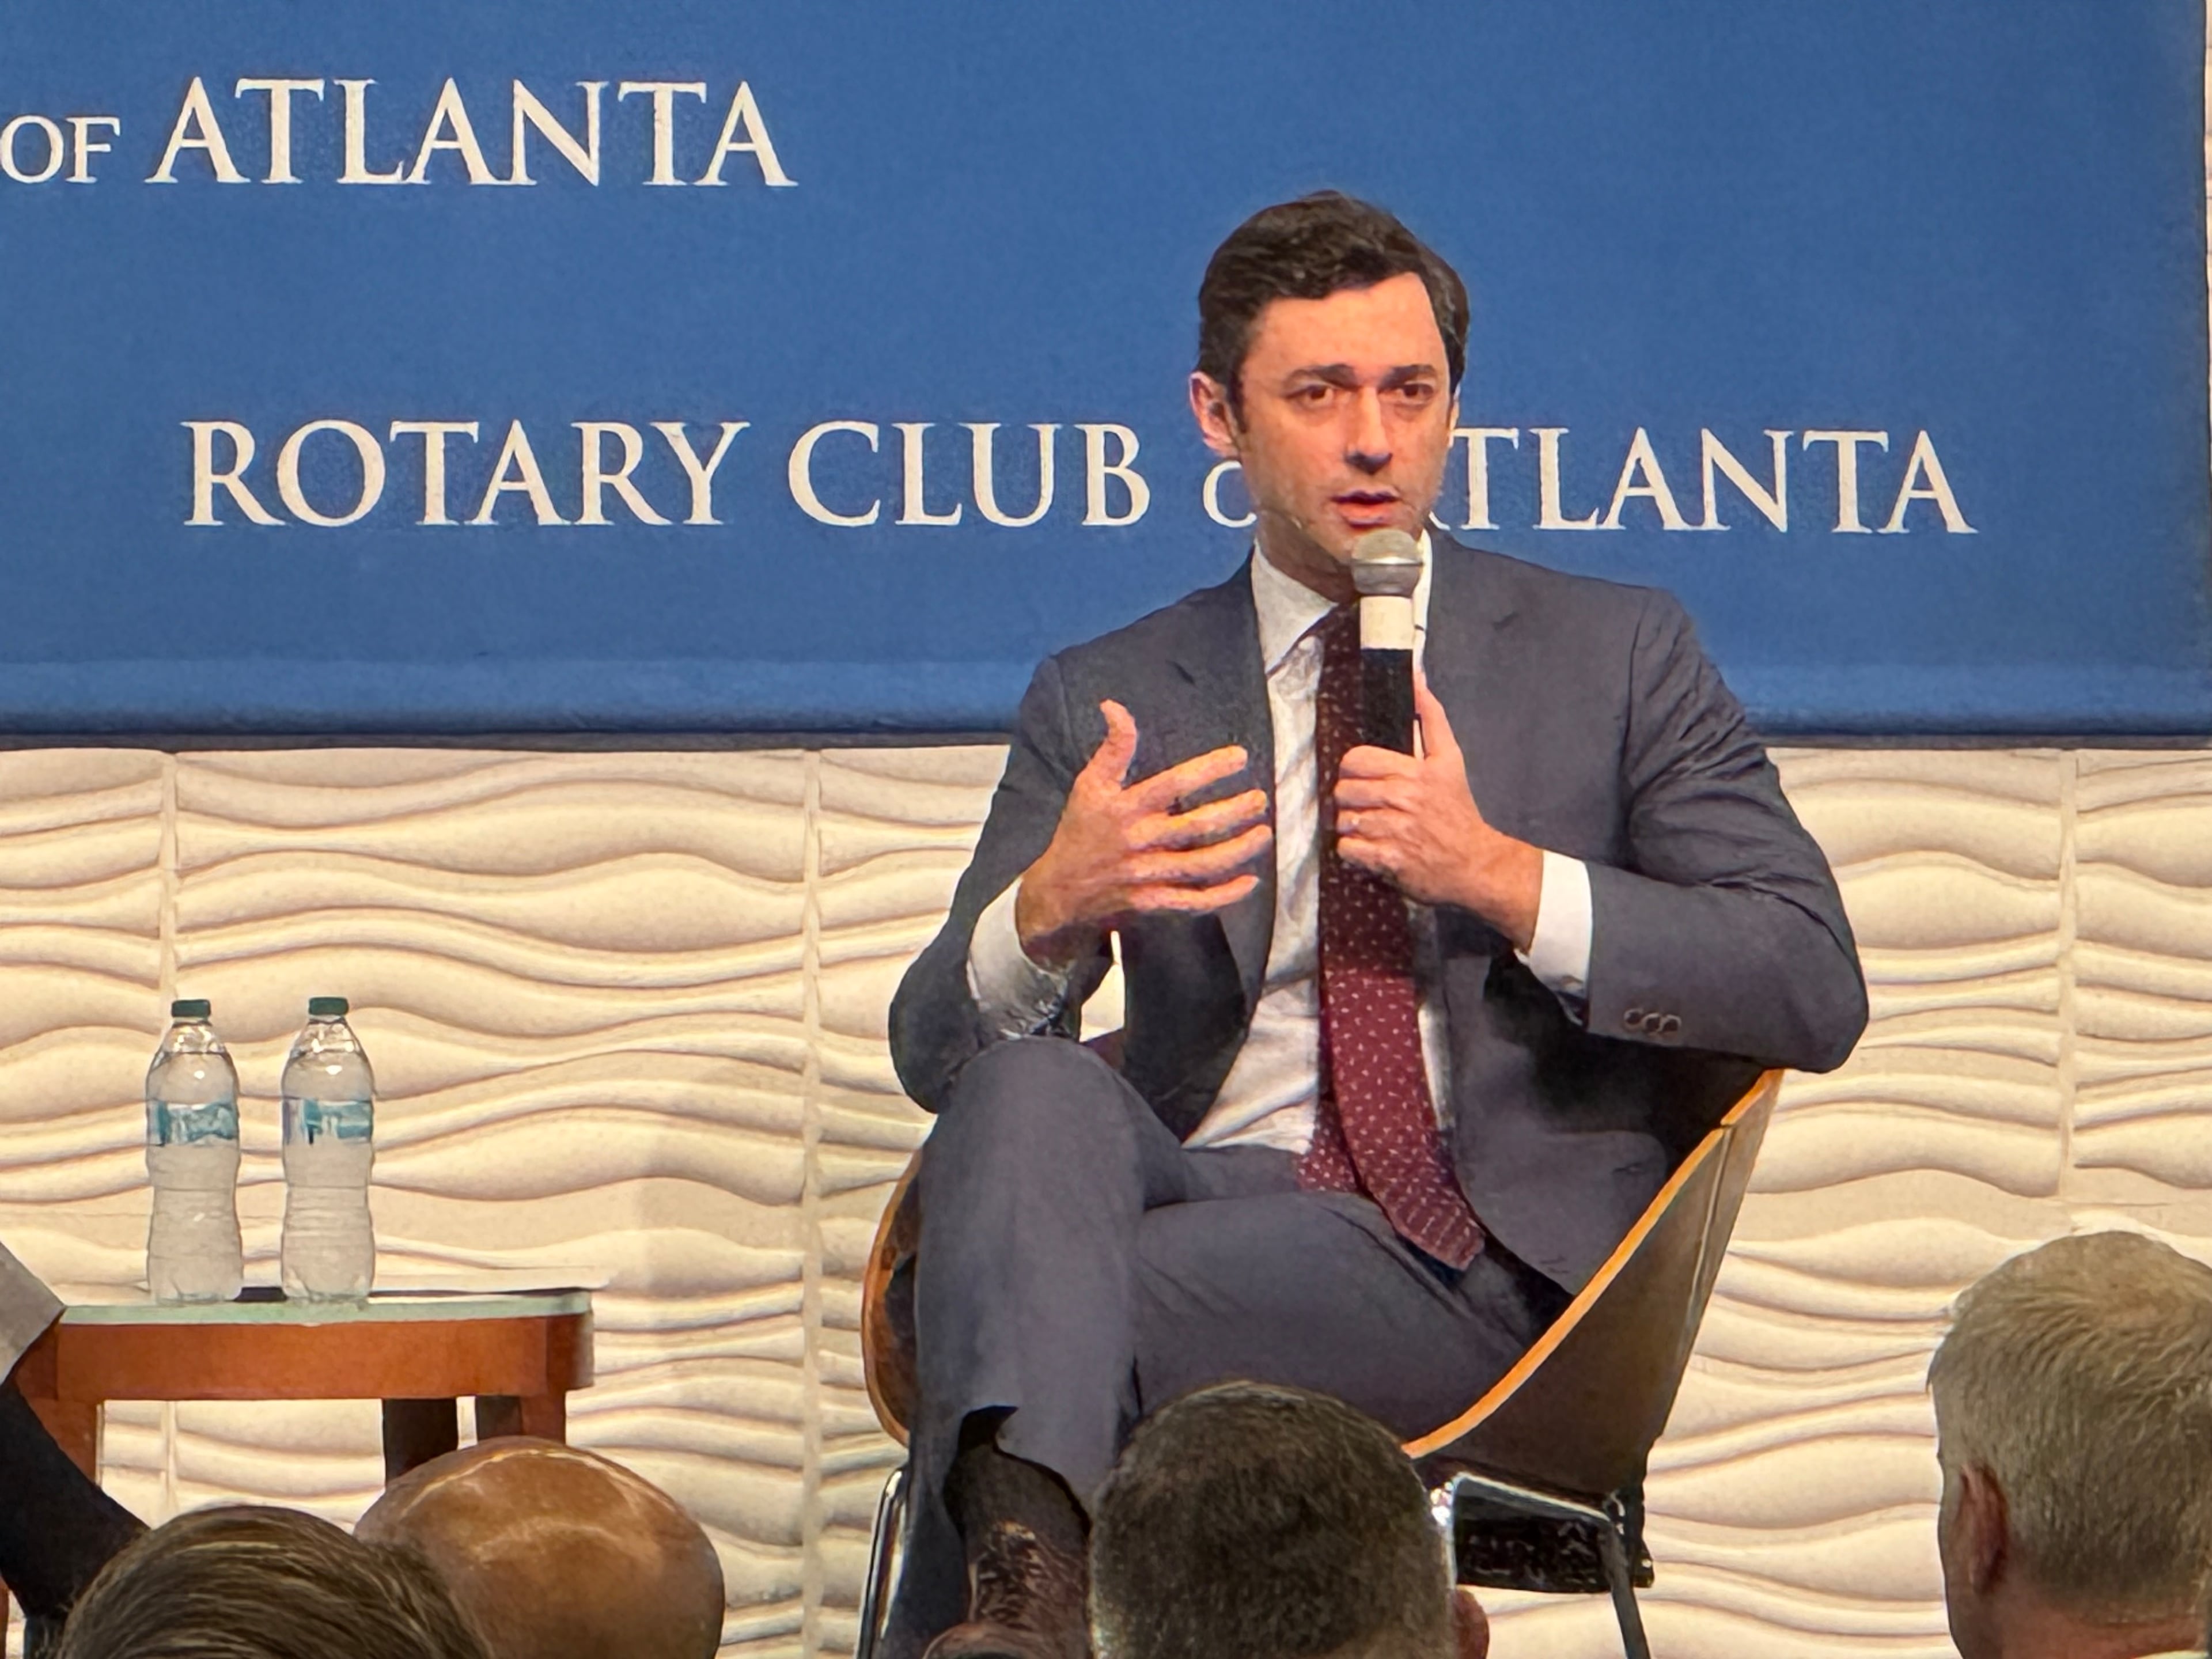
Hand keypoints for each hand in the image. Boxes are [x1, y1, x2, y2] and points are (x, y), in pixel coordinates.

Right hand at [1015, 700, 1271, 966]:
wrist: (1058, 890)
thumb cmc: (1080, 831)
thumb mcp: (1089, 784)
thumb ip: (1112, 748)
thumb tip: (1114, 705)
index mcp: (1125, 809)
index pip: (1172, 784)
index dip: (1208, 769)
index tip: (1240, 757)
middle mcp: (1139, 841)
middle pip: (1195, 827)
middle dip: (1233, 812)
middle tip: (1260, 799)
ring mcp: (1148, 875)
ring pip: (1201, 865)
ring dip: (1237, 850)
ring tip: (1264, 833)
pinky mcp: (1153, 902)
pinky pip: (1194, 902)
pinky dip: (1223, 895)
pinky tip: (1249, 882)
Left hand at [1333, 677, 1541, 949]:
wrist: (1477, 862)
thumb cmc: (1458, 810)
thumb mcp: (1450, 759)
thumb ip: (1432, 717)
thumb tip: (1416, 678)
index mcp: (1413, 771)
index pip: (1355, 761)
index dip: (1353, 771)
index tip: (1364, 780)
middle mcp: (1403, 799)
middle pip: (1345, 791)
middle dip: (1351, 800)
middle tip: (1368, 806)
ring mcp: (1395, 831)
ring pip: (1345, 820)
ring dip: (1353, 826)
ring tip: (1371, 828)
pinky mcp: (1389, 860)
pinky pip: (1348, 849)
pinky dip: (1355, 851)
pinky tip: (1371, 848)